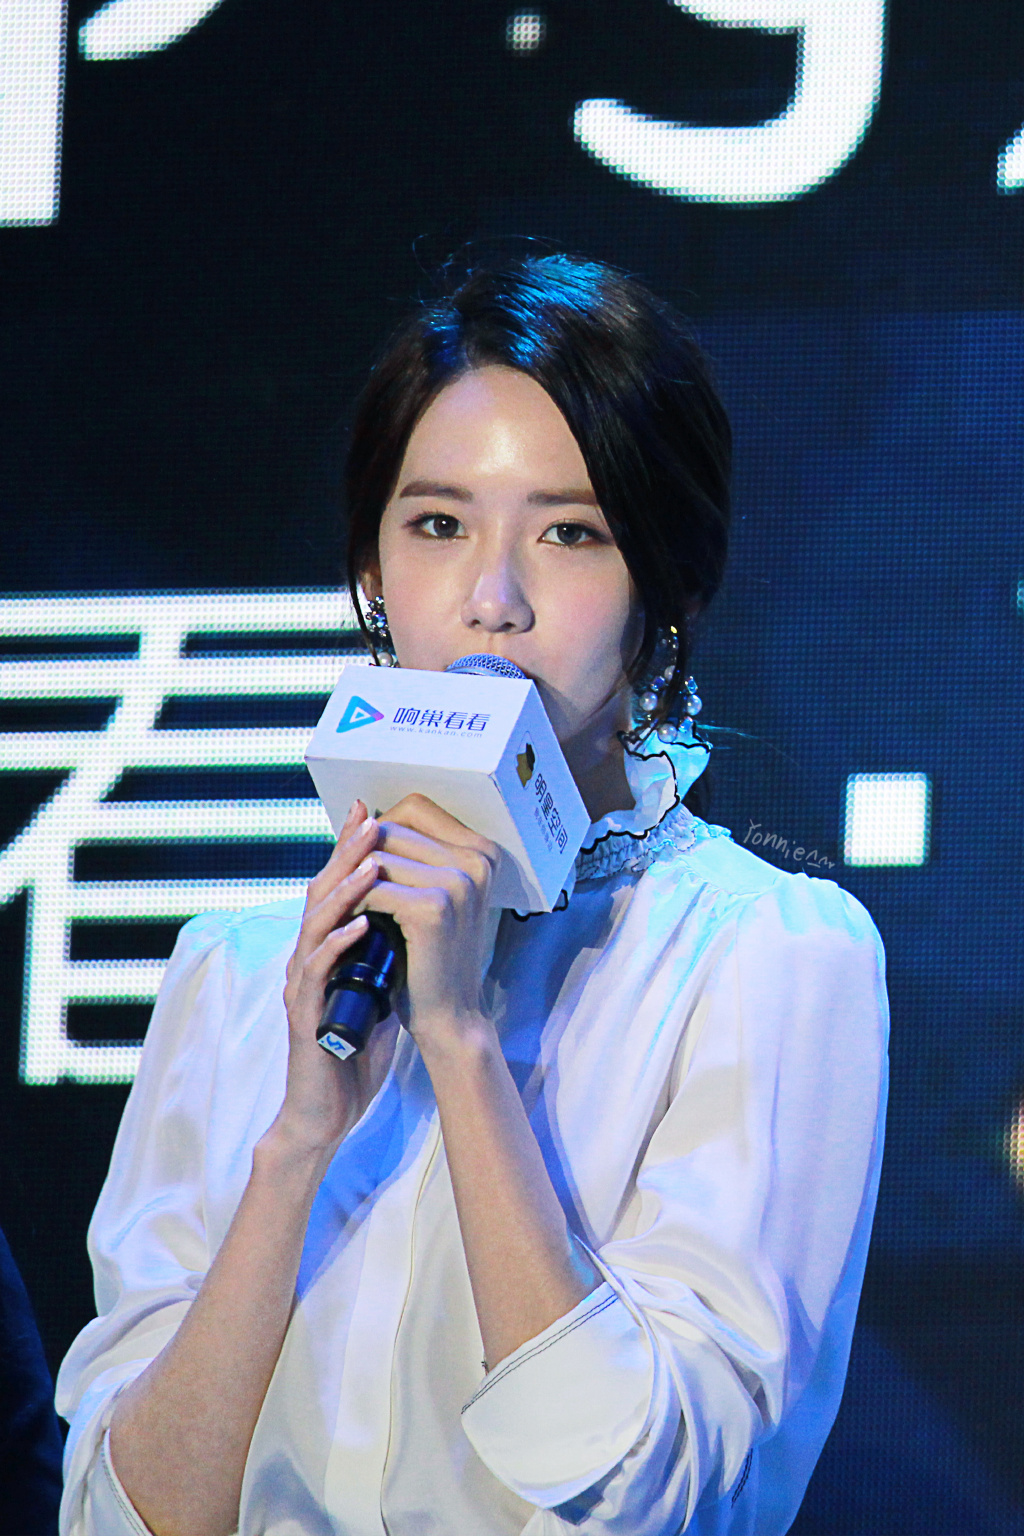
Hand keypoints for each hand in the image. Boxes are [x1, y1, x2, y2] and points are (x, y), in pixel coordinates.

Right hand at [269, 800, 398, 1161]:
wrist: (326, 1110)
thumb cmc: (351, 1054)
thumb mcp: (375, 992)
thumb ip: (386, 957)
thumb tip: (417, 919)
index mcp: (324, 952)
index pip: (336, 891)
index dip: (351, 851)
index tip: (373, 813)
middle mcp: (307, 960)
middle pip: (320, 893)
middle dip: (346, 853)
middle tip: (369, 817)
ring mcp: (302, 985)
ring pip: (315, 924)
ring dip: (344, 890)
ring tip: (371, 861)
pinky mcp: (304, 1014)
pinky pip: (317, 971)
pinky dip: (338, 944)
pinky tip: (360, 925)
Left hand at [355, 794, 498, 1050]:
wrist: (449, 1017)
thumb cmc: (433, 957)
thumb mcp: (429, 897)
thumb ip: (409, 855)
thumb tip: (361, 811)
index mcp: (481, 852)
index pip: (415, 807)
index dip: (378, 827)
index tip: (359, 855)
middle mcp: (476, 861)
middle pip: (392, 827)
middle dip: (359, 853)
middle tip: (342, 883)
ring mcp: (457, 883)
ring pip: (377, 856)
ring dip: (351, 879)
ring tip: (340, 902)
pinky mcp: (433, 908)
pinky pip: (373, 888)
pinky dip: (352, 902)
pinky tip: (346, 920)